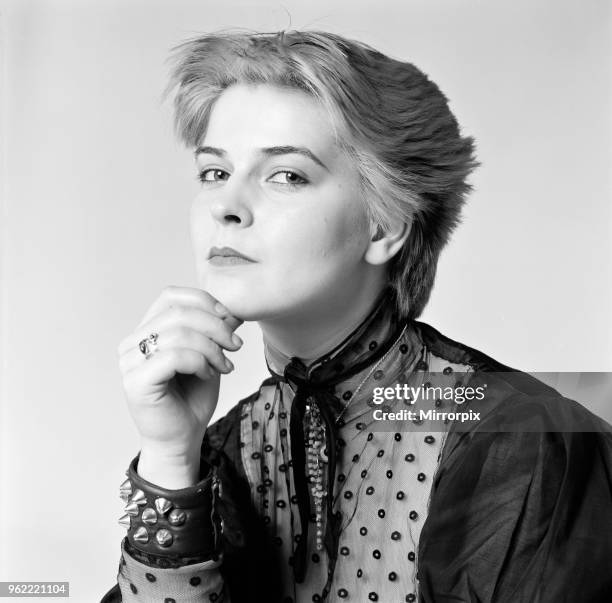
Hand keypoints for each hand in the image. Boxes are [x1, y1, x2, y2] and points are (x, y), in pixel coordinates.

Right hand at [117, 286, 242, 463]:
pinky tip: (209, 374)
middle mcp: (132, 343)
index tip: (230, 319)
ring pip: (178, 334)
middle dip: (215, 326)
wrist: (183, 438)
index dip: (204, 301)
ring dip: (211, 348)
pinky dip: (200, 362)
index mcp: (146, 330)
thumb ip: (215, 329)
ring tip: (225, 365)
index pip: (170, 296)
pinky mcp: (136, 381)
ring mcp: (130, 362)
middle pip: (178, 313)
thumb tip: (234, 307)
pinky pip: (174, 357)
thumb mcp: (210, 354)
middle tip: (235, 345)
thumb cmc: (192, 397)